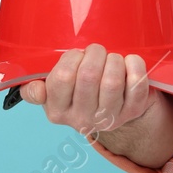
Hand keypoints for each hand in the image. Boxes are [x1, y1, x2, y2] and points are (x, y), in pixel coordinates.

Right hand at [19, 43, 157, 142]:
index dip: (72, 58)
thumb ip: (35, 89)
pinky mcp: (133, 111)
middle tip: (96, 52)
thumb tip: (36, 90)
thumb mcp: (52, 92)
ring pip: (112, 80)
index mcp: (57, 112)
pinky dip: (135, 65)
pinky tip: (128, 62)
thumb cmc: (78, 92)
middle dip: (94, 53)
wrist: (110, 110)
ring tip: (111, 59)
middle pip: (88, 75)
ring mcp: (109, 118)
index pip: (62, 77)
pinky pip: (137, 83)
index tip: (77, 56)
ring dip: (113, 59)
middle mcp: (82, 120)